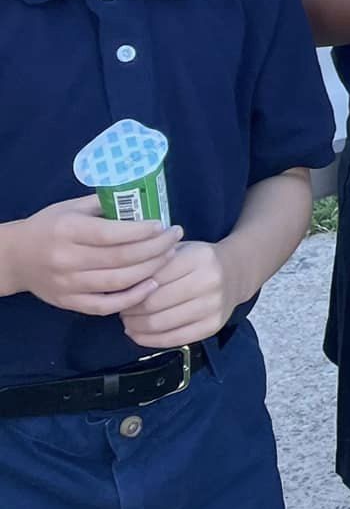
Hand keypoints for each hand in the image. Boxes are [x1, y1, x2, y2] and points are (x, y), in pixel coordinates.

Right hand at [0, 197, 182, 316]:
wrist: (15, 258)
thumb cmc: (50, 226)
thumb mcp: (72, 207)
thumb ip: (106, 205)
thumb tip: (145, 202)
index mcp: (68, 230)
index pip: (111, 234)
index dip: (142, 231)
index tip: (163, 225)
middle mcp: (67, 259)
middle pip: (120, 259)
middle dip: (155, 248)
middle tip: (175, 238)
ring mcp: (68, 285)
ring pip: (118, 282)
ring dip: (150, 270)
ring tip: (169, 256)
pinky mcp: (69, 303)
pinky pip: (105, 305)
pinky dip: (131, 298)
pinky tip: (151, 286)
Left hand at [121, 240, 240, 349]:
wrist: (236, 272)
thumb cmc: (199, 261)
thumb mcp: (180, 249)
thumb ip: (154, 262)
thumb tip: (120, 285)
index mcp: (198, 258)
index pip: (151, 278)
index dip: (130, 287)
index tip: (121, 291)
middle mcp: (210, 281)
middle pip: (152, 303)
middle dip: (129, 309)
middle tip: (122, 308)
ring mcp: (213, 306)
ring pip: (159, 323)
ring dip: (135, 326)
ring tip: (129, 320)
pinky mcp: (213, 326)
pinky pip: (172, 339)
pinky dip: (148, 340)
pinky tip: (138, 333)